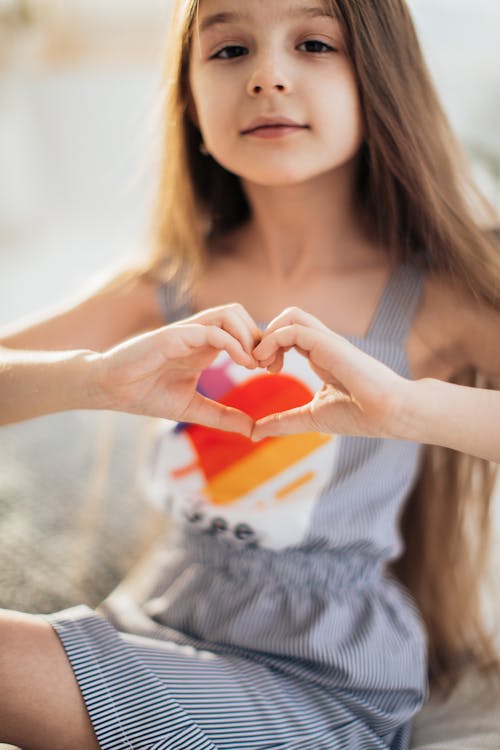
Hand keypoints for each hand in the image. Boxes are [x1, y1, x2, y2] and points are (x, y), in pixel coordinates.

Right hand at [93, 304, 261, 436]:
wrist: (110, 390)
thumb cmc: (145, 394)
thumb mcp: (192, 409)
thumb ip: (223, 416)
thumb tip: (253, 431)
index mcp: (204, 346)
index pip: (242, 330)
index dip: (262, 346)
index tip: (273, 370)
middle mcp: (198, 334)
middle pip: (240, 314)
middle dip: (261, 336)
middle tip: (269, 365)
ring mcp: (186, 332)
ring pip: (229, 313)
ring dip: (249, 335)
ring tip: (254, 364)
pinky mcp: (174, 335)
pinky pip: (211, 329)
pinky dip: (232, 343)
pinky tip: (241, 363)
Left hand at [251, 307, 407, 440]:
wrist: (390, 414)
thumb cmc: (359, 416)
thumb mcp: (310, 418)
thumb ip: (283, 422)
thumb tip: (254, 433)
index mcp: (321, 356)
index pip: (289, 335)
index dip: (270, 347)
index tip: (264, 371)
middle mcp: (323, 344)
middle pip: (288, 318)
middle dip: (265, 336)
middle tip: (259, 365)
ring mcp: (327, 341)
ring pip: (291, 315)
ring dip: (268, 335)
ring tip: (263, 363)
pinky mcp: (329, 344)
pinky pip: (293, 329)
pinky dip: (273, 340)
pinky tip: (270, 365)